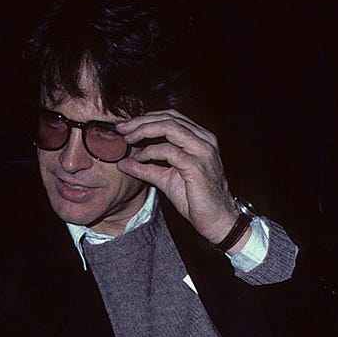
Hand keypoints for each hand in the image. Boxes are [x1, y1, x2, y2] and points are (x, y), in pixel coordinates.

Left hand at [115, 110, 249, 250]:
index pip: (171, 117)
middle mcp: (204, 139)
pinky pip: (169, 151)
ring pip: (169, 128)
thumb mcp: (166, 180)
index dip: (147, 118)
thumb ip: (146, 169)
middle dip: (141, 121)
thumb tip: (123, 163)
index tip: (126, 126)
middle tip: (121, 128)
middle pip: (169, 118)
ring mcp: (202, 151)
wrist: (217, 219)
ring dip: (144, 131)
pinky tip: (139, 158)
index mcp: (200, 138)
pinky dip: (150, 152)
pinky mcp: (197, 166)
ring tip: (127, 139)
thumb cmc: (196, 199)